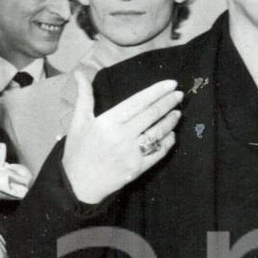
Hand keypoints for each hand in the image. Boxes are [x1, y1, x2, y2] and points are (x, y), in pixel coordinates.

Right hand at [62, 74, 182, 204]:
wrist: (78, 185)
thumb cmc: (78, 151)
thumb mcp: (78, 122)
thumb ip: (84, 96)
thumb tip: (80, 73)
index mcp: (108, 122)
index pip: (138, 102)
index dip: (157, 92)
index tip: (171, 84)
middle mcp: (122, 136)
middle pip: (151, 115)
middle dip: (168, 102)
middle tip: (179, 94)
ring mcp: (131, 153)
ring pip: (157, 133)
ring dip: (170, 121)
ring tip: (177, 113)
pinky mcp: (138, 168)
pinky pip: (158, 152)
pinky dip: (167, 142)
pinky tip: (171, 135)